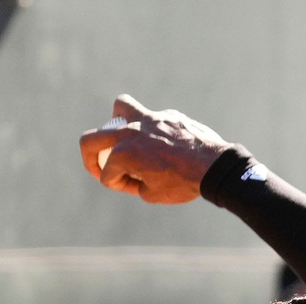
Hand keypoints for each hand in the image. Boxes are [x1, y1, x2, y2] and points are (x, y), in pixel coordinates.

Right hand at [79, 95, 230, 203]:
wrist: (215, 167)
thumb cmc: (185, 184)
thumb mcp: (154, 194)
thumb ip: (135, 183)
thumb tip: (131, 174)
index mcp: (123, 154)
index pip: (106, 173)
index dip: (117, 184)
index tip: (133, 187)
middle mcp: (130, 132)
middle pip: (90, 139)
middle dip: (90, 157)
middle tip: (99, 165)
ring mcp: (148, 119)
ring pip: (120, 107)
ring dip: (117, 122)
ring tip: (126, 135)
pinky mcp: (167, 116)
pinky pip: (153, 117)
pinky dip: (153, 130)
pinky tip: (165, 142)